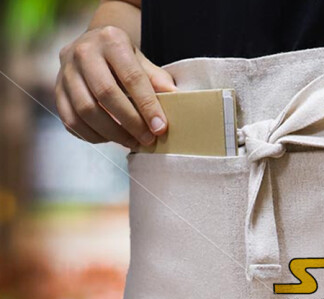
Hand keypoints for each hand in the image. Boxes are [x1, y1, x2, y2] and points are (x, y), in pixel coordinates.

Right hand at [56, 25, 175, 148]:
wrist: (94, 48)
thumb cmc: (124, 60)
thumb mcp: (143, 62)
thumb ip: (157, 80)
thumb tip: (177, 99)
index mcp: (110, 40)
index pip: (131, 77)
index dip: (147, 106)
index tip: (160, 128)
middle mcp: (82, 52)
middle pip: (106, 94)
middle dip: (130, 122)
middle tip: (147, 140)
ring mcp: (65, 71)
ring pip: (86, 110)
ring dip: (112, 133)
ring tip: (132, 143)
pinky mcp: (57, 91)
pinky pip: (71, 120)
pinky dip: (92, 135)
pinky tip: (110, 139)